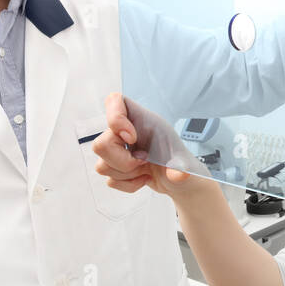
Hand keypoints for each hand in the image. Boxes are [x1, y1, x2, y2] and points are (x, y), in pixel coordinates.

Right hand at [91, 92, 205, 197]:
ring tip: (146, 170)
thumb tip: (179, 174)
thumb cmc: (180, 161)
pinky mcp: (116, 168)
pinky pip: (110, 180)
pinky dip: (129, 184)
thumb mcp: (184, 162)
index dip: (115, 118)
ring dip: (127, 174)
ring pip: (102, 166)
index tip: (132, 138)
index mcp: (141, 120)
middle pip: (100, 144)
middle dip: (123, 161)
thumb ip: (181, 166)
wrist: (178, 180)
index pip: (114, 101)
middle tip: (144, 161)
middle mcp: (126, 132)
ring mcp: (118, 151)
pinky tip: (143, 178)